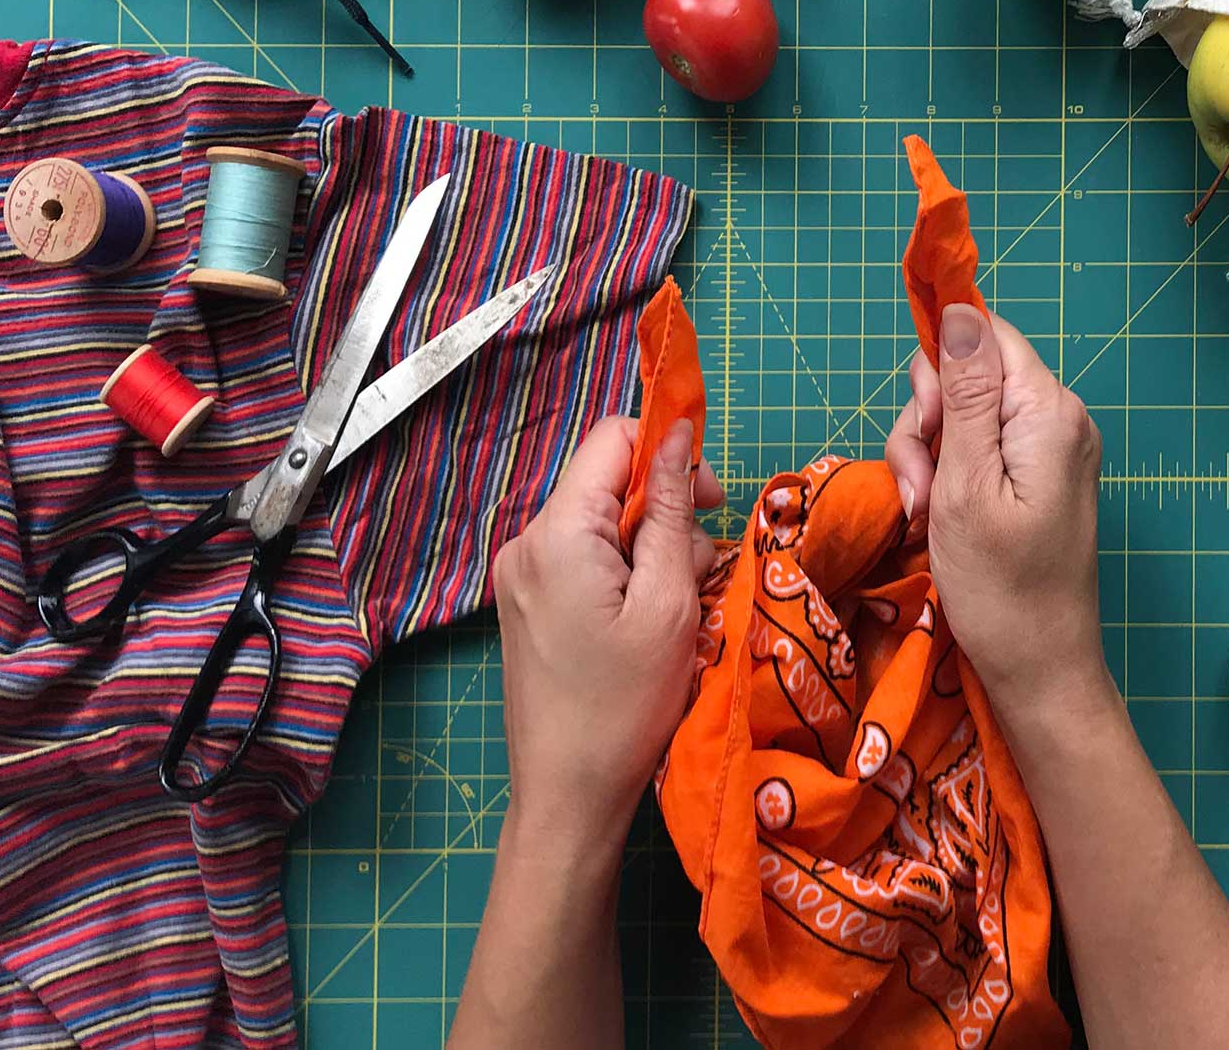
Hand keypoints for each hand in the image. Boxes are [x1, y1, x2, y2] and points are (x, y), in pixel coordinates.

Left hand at [491, 417, 722, 841]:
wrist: (566, 794)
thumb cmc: (624, 707)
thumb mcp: (668, 603)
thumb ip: (672, 510)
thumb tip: (677, 434)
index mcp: (558, 531)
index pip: (613, 436)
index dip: (669, 452)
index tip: (709, 501)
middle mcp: (526, 540)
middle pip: (610, 482)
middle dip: (665, 513)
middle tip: (697, 575)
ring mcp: (520, 574)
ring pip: (604, 523)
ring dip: (651, 551)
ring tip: (672, 615)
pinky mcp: (525, 602)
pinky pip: (585, 558)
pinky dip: (624, 576)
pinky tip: (644, 626)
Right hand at [886, 304, 1107, 712]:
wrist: (1040, 671)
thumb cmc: (1000, 589)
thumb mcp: (966, 486)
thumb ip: (965, 395)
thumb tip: (961, 310)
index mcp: (1049, 412)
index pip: (987, 335)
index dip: (941, 366)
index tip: (925, 425)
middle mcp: (1058, 420)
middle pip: (969, 376)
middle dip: (928, 424)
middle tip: (921, 489)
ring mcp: (1049, 452)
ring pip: (963, 417)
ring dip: (928, 460)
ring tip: (926, 515)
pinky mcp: (1036, 481)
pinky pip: (978, 452)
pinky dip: (947, 480)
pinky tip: (937, 520)